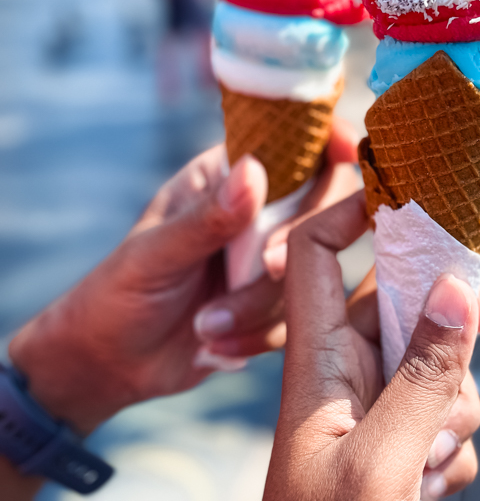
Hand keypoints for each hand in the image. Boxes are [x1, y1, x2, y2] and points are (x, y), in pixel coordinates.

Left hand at [9, 120, 360, 435]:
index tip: (348, 153)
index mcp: (228, 175)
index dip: (327, 138)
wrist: (109, 364)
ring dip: (260, 304)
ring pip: (313, 267)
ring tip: (206, 325)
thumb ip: (208, 217)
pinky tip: (216, 346)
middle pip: (321, 203)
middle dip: (297, 240)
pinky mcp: (276, 303)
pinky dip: (259, 336)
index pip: (290, 142)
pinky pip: (300, 314)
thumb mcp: (156, 252)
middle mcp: (259, 209)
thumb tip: (254, 169)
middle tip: (269, 266)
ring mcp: (271, 257)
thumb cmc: (119, 290)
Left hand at [264, 192, 479, 500]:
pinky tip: (429, 491)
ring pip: (440, 366)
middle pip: (406, 308)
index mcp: (315, 361)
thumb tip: (459, 291)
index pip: (318, 255)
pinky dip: (453, 453)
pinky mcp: (401, 448)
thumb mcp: (380, 465)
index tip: (413, 194)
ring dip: (453, 412)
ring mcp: (374, 413)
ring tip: (425, 468)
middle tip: (472, 361)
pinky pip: (448, 419)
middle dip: (445, 340)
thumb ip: (423, 375)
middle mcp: (343, 375)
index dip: (354, 210)